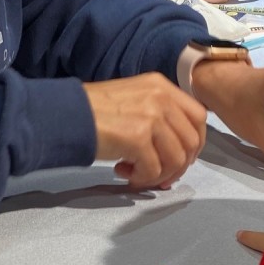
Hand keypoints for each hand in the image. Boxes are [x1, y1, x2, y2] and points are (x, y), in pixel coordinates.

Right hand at [83, 73, 205, 187]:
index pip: (198, 116)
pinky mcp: (138, 137)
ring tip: (135, 173)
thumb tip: (177, 152)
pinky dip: (141, 179)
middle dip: (178, 166)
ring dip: (158, 174)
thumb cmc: (94, 109)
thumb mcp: (134, 98)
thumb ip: (159, 115)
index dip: (194, 143)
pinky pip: (154, 170)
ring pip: (176, 159)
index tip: (179, 158)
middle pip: (191, 141)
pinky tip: (122, 171)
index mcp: (161, 86)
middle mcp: (161, 97)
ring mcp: (151, 116)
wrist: (65, 113)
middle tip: (158, 176)